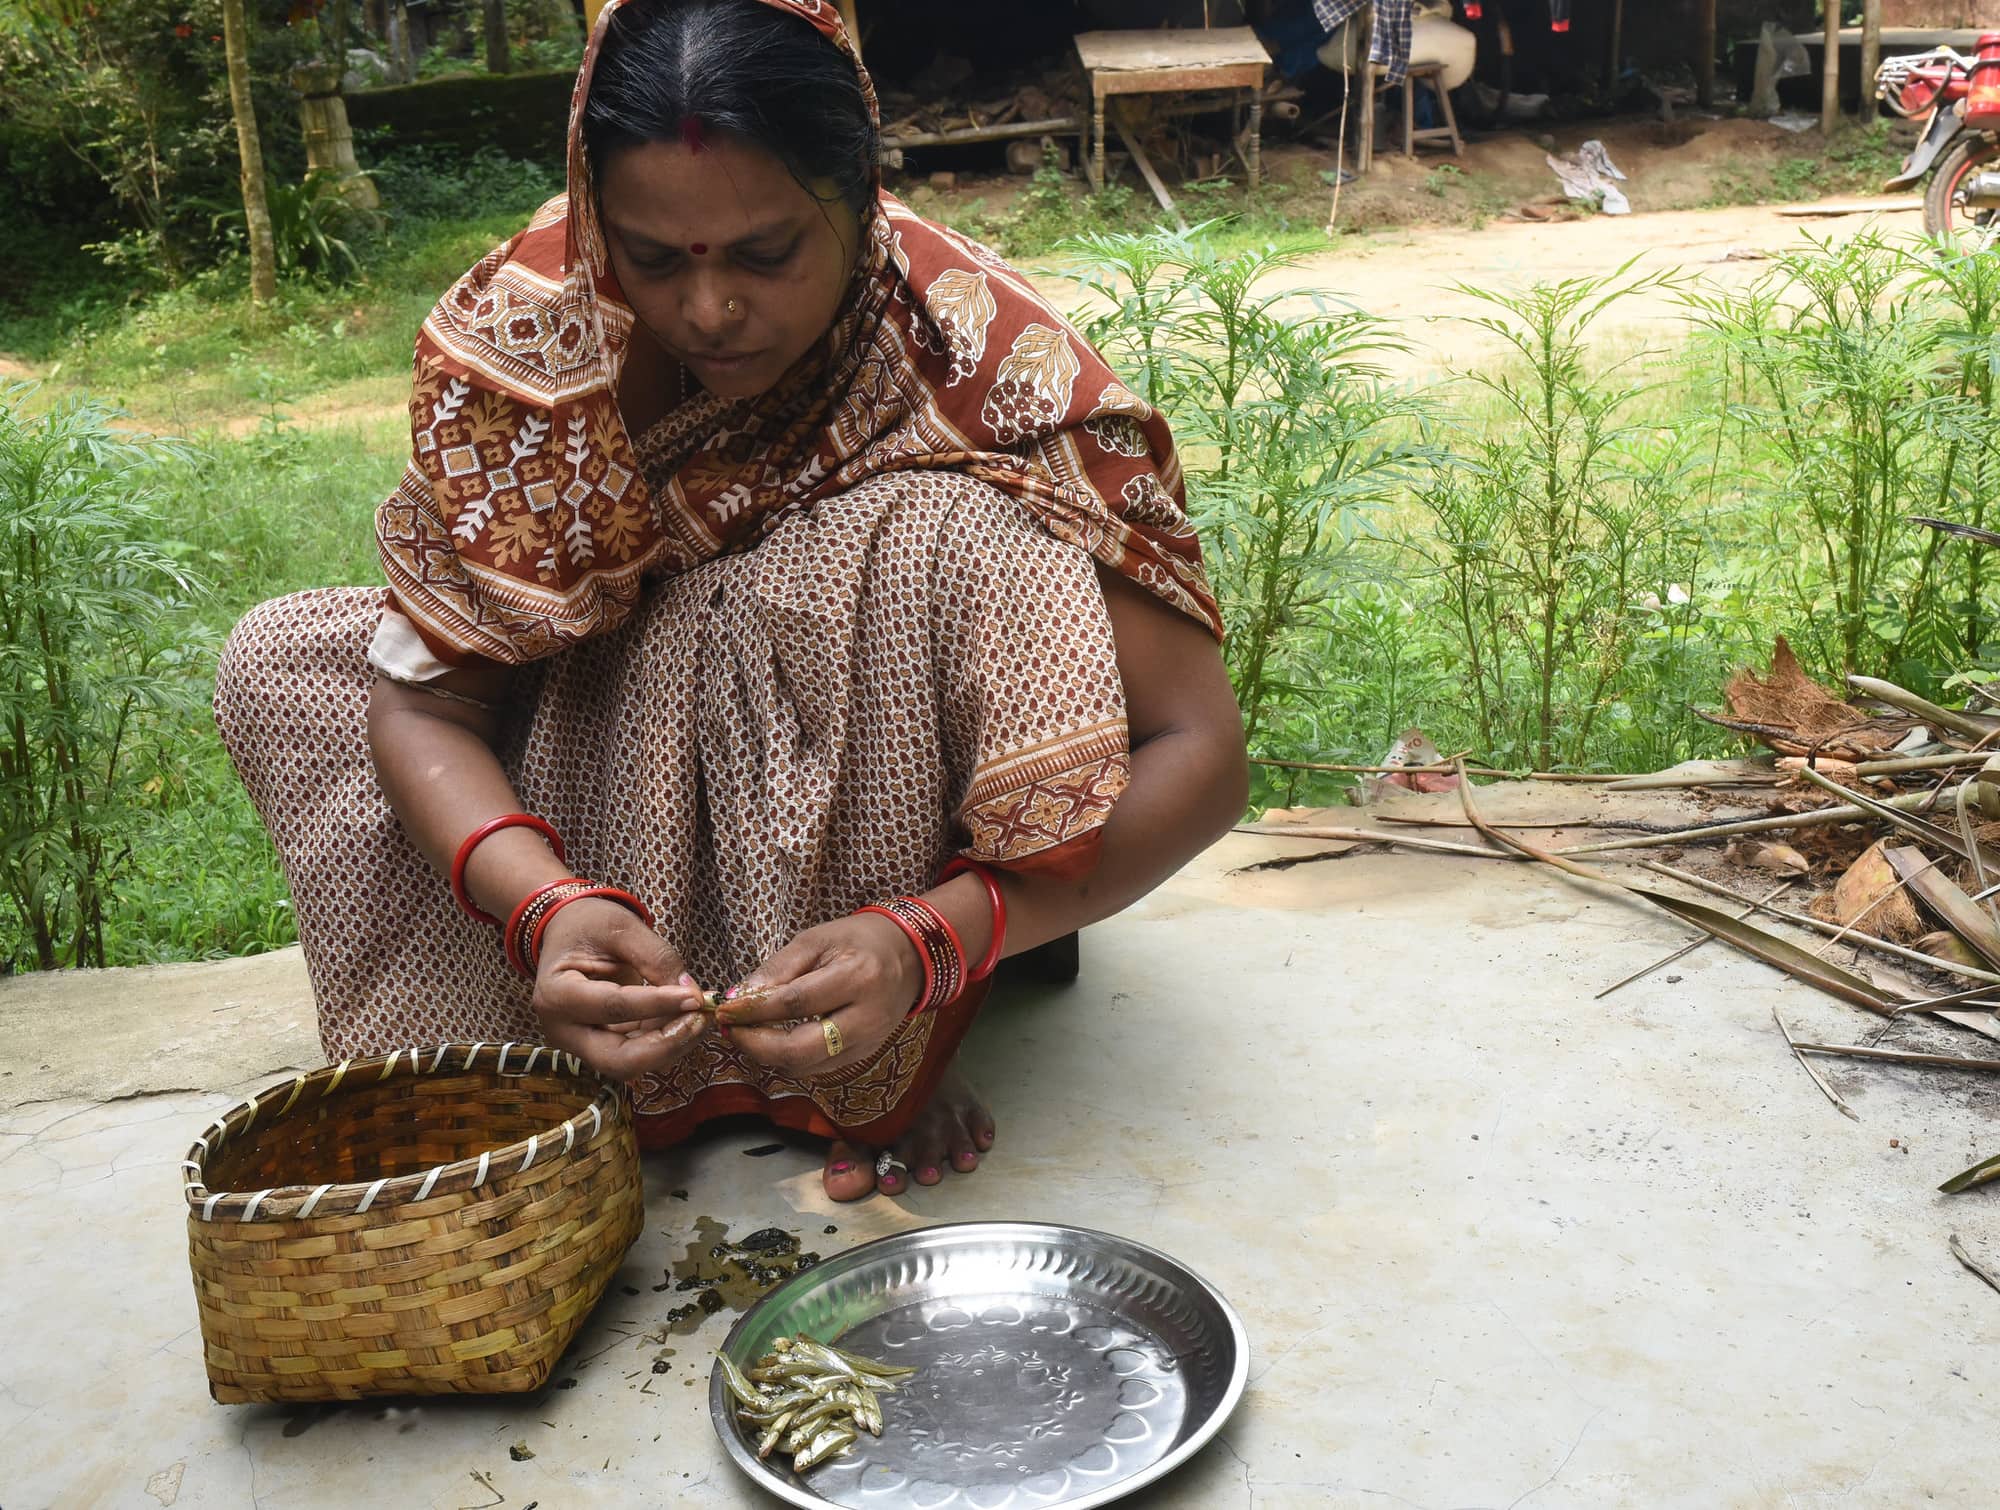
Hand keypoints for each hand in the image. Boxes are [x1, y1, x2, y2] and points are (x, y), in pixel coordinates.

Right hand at [532, 897, 709, 1079]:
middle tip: (701, 1018)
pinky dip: (667, 1040)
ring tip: (700, 1013)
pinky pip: (638, 1053)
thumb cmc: (588, 925)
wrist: (568, 933)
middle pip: (619, 1060)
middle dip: (667, 1044)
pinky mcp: (601, 1046)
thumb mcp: (620, 927)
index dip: (658, 1005)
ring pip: (632, 1064)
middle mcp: (562, 1030)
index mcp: (556, 994)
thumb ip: (656, 957)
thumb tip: (692, 995)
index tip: (695, 998)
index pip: (614, 1007)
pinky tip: (687, 1016)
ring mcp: (580, 1044)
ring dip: (673, 1044)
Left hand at [717, 912, 922, 1078]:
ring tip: (746, 1032)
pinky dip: (788, 1059)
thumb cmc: (858, 941)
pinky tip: (772, 1040)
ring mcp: (868, 1042)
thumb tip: (738, 998)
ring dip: (767, 1055)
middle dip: (756, 1045)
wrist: (908, 957)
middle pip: (801, 1049)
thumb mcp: (816, 940)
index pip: (795, 1003)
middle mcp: (867, 1017)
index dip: (753, 1010)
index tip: (724, 1009)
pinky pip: (817, 1068)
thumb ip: (777, 970)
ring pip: (806, 1066)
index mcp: (858, 977)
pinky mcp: (864, 1055)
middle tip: (730, 1029)